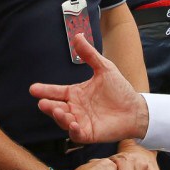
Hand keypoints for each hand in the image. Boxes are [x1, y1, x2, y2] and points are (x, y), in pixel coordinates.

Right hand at [30, 34, 148, 143]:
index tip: (33, 89)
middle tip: (42, 103)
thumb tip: (77, 35)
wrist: (135, 108)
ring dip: (59, 117)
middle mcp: (75, 108)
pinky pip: (77, 134)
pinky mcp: (89, 134)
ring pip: (64, 121)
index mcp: (76, 93)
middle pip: (56, 107)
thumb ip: (89, 54)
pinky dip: (73, 130)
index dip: (45, 90)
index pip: (56, 92)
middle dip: (48, 106)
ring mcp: (81, 122)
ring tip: (58, 110)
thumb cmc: (119, 89)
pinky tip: (73, 124)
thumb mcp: (104, 68)